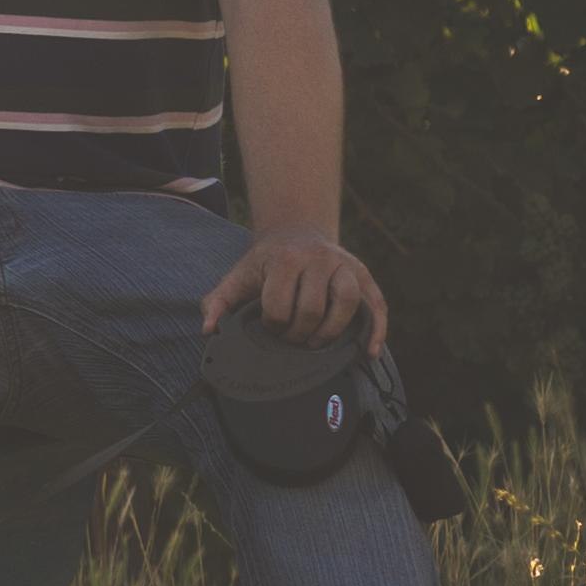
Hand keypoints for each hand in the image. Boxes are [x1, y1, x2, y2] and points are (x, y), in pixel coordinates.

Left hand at [203, 224, 386, 353]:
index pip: (280, 305)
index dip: (274, 325)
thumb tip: (209, 330)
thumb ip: (218, 302)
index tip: (271, 328)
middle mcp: (318, 258)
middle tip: (293, 339)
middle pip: (313, 308)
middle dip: (300, 333)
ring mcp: (345, 264)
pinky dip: (376, 330)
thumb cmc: (264, 264)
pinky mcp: (363, 274)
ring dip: (333, 331)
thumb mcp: (237, 277)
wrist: (296, 233)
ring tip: (318, 344)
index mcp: (285, 259)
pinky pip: (377, 304)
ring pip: (348, 303)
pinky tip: (369, 352)